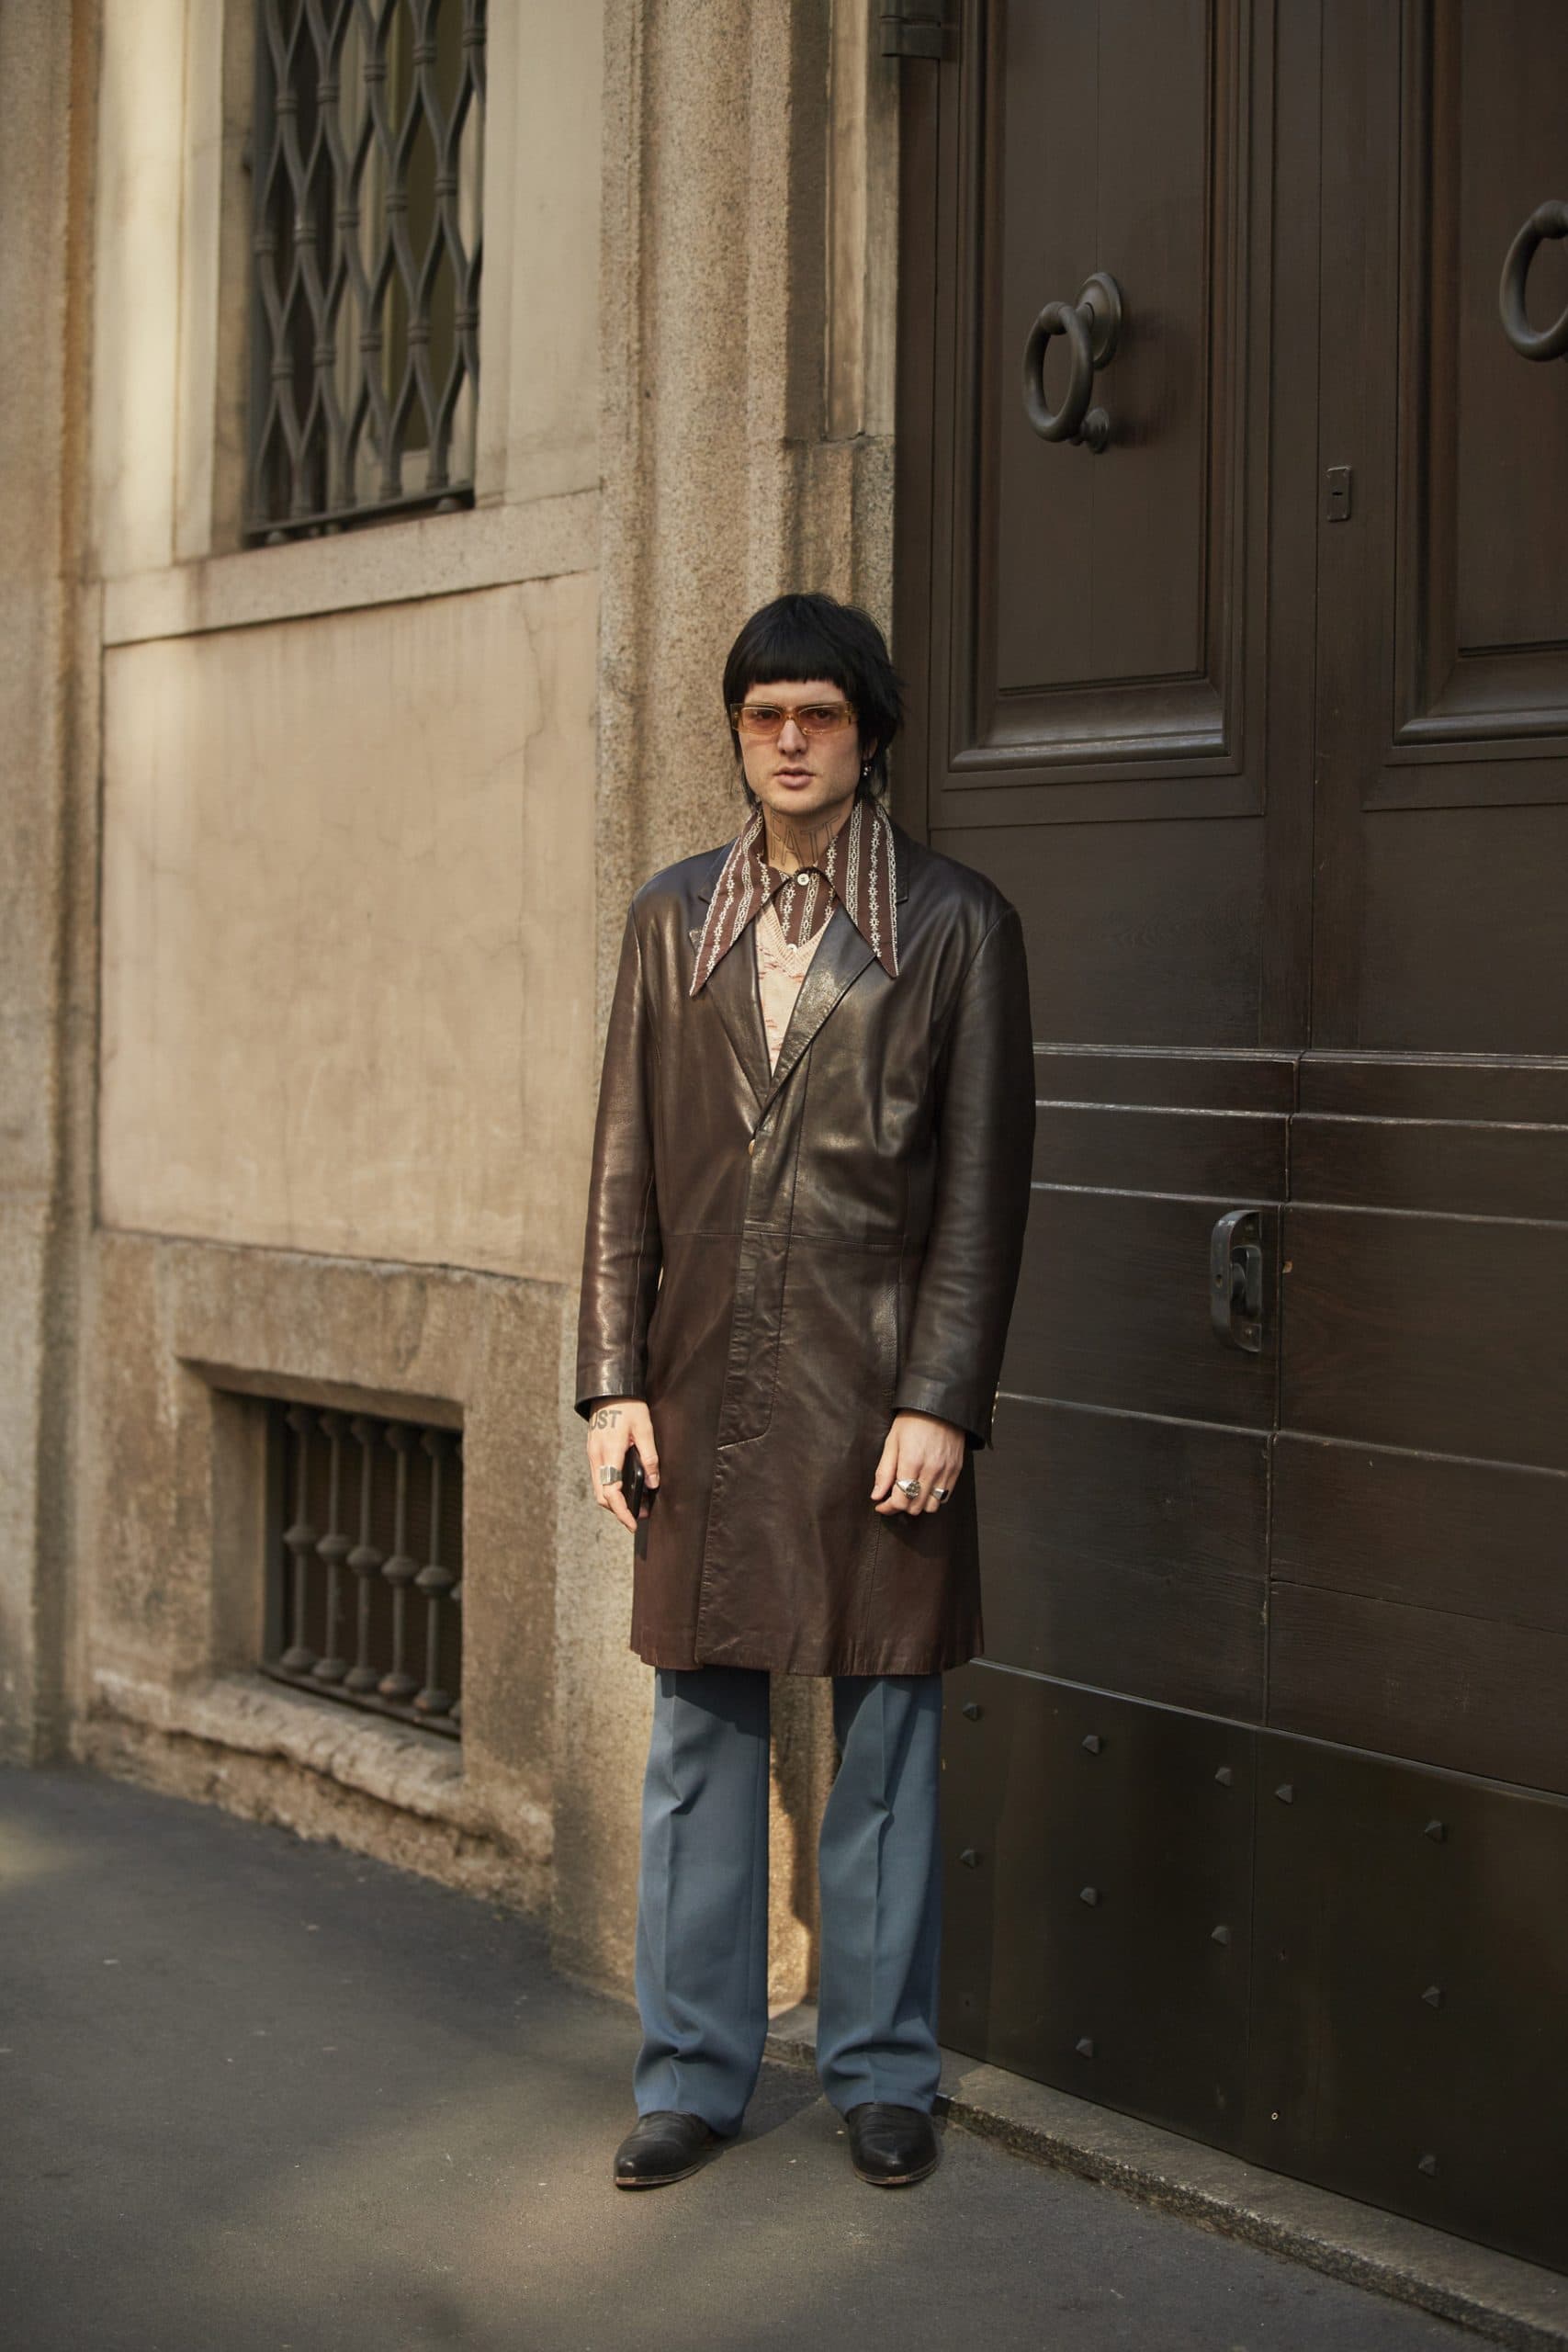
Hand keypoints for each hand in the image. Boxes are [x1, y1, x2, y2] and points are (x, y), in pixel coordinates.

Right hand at [586, 1397, 660, 1533]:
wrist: (610, 1389)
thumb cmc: (629, 1406)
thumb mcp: (645, 1430)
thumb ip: (650, 1458)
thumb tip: (654, 1483)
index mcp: (609, 1453)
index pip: (611, 1493)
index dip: (622, 1512)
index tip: (633, 1523)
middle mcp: (596, 1456)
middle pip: (601, 1496)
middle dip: (618, 1511)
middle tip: (638, 1516)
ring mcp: (592, 1454)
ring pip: (599, 1487)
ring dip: (614, 1500)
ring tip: (635, 1504)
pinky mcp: (593, 1450)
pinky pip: (599, 1476)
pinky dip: (610, 1487)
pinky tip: (626, 1487)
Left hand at [870, 1410, 965, 1515]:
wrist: (939, 1406)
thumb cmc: (913, 1420)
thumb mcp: (892, 1442)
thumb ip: (884, 1471)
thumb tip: (876, 1495)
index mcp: (911, 1463)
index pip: (900, 1501)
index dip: (888, 1507)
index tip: (881, 1504)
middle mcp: (931, 1470)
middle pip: (915, 1507)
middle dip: (901, 1505)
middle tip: (893, 1496)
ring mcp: (945, 1472)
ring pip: (931, 1506)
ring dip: (918, 1504)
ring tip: (910, 1492)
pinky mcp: (956, 1470)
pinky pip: (945, 1496)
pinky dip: (933, 1497)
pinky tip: (924, 1487)